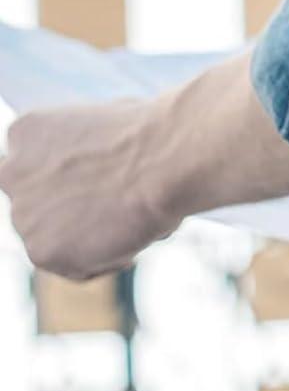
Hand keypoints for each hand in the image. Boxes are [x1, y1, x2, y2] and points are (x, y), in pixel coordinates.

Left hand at [0, 48, 288, 281]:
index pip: (40, 167)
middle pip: (43, 206)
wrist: (171, 155)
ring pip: (61, 238)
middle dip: (79, 210)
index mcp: (27, 131)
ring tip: (136, 215)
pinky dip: (110, 257)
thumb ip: (89, 149)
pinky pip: (78, 267)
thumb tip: (102, 169)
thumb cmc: (160, 131)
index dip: (76, 178)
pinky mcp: (43, 251)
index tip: (106, 181)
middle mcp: (12, 171)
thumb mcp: (115, 122)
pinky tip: (134, 234)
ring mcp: (23, 214)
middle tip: (122, 204)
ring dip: (96, 235)